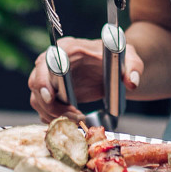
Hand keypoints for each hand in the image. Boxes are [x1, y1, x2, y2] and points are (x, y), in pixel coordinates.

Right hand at [26, 36, 143, 120]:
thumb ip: (133, 67)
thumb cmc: (118, 59)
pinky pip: (44, 109)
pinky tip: (72, 123)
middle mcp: (53, 62)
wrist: (113, 69)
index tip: (50, 97)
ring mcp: (50, 79)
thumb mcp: (130, 59)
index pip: (47, 61)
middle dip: (49, 104)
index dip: (44, 79)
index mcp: (68, 48)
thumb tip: (131, 82)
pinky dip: (54, 119)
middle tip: (72, 117)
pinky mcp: (52, 95)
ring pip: (38, 99)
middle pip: (36, 82)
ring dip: (53, 115)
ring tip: (78, 120)